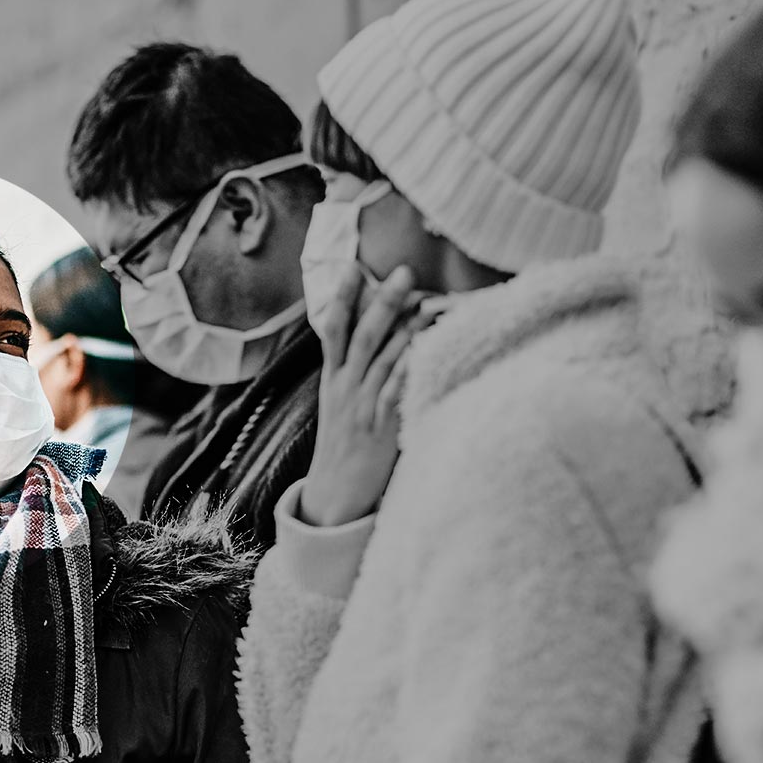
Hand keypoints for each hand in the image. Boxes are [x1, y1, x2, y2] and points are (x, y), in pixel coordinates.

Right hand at [299, 265, 438, 527]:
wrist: (335, 496)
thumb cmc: (344, 449)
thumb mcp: (339, 407)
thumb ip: (352, 375)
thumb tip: (377, 341)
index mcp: (333, 381)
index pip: (333, 330)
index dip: (342, 297)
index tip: (351, 266)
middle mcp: (346, 389)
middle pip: (365, 336)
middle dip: (384, 302)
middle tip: (405, 273)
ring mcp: (364, 406)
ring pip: (385, 358)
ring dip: (408, 328)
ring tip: (429, 303)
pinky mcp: (383, 426)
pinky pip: (398, 391)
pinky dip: (412, 368)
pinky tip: (428, 350)